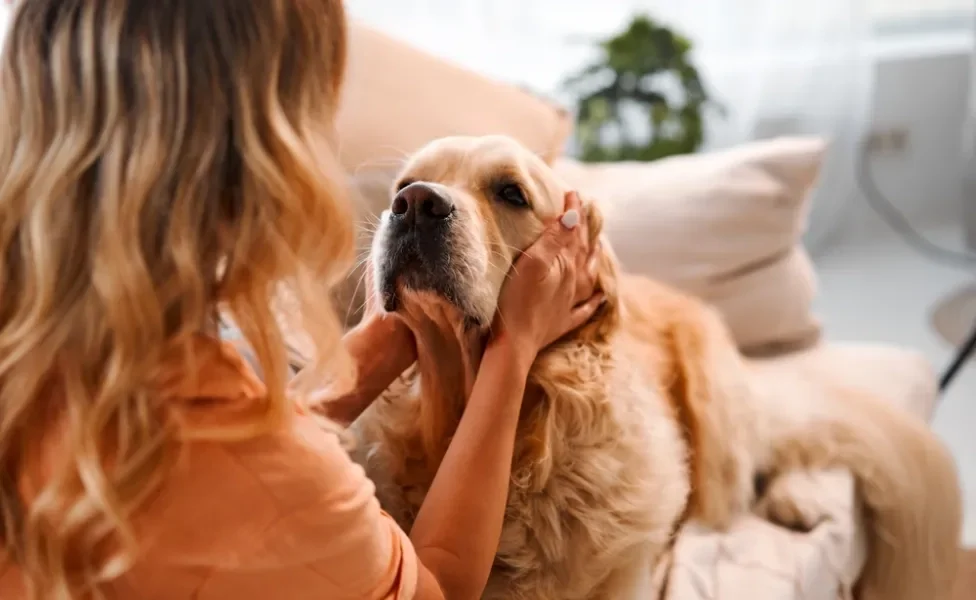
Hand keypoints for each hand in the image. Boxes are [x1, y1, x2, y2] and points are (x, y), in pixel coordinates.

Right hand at [491, 191, 602, 361]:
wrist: (513, 344)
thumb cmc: (517, 301)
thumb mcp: (533, 263)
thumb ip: (554, 240)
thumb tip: (575, 218)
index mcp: (564, 265)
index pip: (572, 232)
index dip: (573, 212)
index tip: (573, 193)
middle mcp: (572, 283)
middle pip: (582, 251)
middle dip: (584, 230)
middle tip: (587, 211)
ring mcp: (567, 304)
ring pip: (588, 277)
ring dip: (593, 259)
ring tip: (599, 246)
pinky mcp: (560, 323)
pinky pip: (584, 310)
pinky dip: (594, 302)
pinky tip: (601, 297)